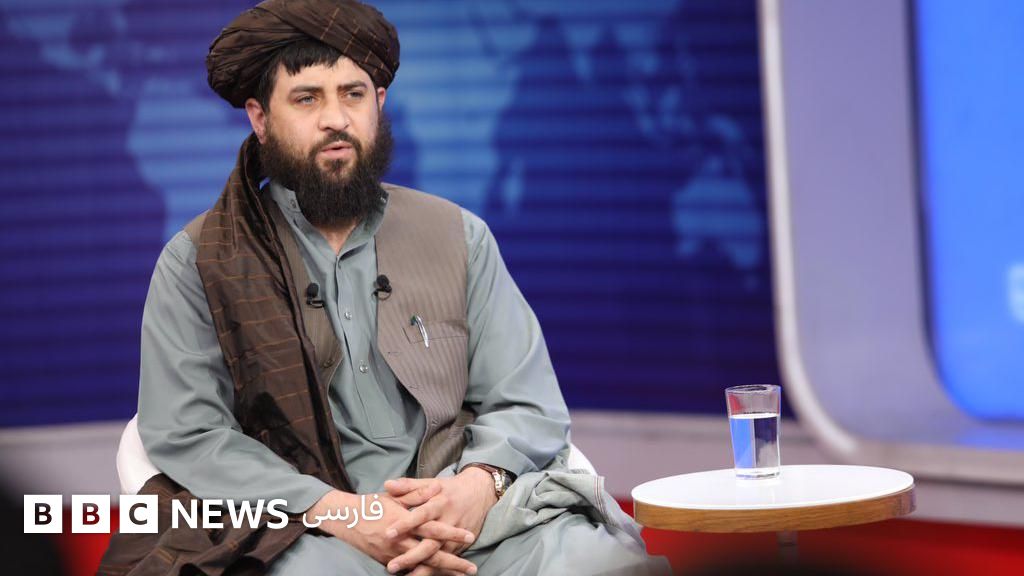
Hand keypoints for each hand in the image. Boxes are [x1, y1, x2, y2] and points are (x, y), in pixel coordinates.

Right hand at [306, 490, 477, 574]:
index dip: (451, 532)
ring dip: (442, 571)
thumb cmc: (372, 504)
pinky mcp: (386, 561)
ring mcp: (393, 554)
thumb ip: (417, 493)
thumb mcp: (395, 495)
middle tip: (472, 568)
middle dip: (453, 562)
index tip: (469, 535)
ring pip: (422, 566)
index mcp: (405, 520)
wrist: (346, 519)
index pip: (433, 528)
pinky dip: (424, 573)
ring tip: (459, 574)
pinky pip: (409, 570)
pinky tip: (437, 575)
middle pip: (431, 554)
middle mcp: (400, 540)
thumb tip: (437, 487)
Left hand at [383, 467, 498, 569]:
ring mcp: (456, 536)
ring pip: (439, 556)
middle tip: (392, 566)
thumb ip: (408, 486)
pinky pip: (447, 561)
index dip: (405, 524)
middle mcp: (448, 521)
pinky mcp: (461, 546)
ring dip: (423, 569)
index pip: (421, 515)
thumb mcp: (431, 483)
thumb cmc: (449, 489)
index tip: (388, 533)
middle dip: (411, 556)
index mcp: (439, 503)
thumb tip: (387, 485)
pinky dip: (435, 570)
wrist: (480, 492)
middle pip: (430, 543)